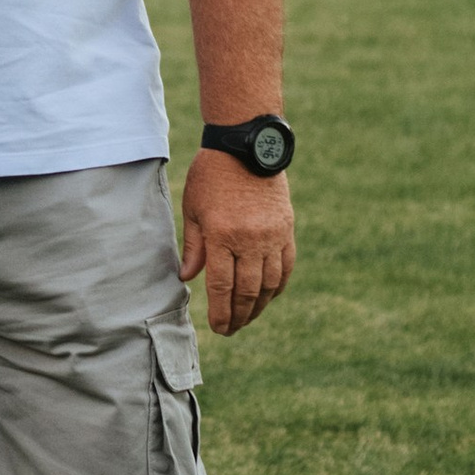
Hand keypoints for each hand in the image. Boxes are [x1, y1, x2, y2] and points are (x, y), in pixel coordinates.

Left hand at [180, 150, 294, 335]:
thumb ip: (193, 246)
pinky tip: (268, 295)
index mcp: (222, 235)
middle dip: (239, 316)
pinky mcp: (286, 228)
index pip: (222, 287)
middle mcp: (250, 239)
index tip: (218, 329)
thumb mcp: (193, 208)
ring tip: (248, 318)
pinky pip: (286, 265)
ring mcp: (272, 235)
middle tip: (231, 330)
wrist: (247, 145)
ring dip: (259, 306)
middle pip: (247, 291)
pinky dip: (278, 285)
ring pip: (269, 283)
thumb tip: (188, 278)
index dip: (221, 313)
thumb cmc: (212, 174)